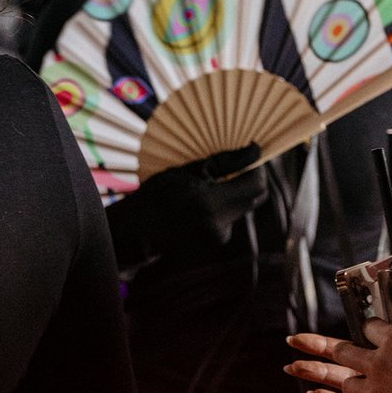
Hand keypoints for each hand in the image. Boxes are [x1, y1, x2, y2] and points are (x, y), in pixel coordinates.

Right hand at [105, 144, 269, 264]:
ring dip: (235, 188)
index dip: (257, 167)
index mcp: (210, 205)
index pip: (256, 184)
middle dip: (250, 177)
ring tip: (210, 179)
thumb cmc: (155, 195)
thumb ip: (226, 162)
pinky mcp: (217, 242)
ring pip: (243, 205)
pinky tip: (203, 195)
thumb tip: (256, 150)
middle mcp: (220, 226)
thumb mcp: (187, 170)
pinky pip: (231, 215)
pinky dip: (224, 201)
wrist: (134, 232)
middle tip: (236, 162)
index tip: (248, 153)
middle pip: (255, 197)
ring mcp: (219, 238)